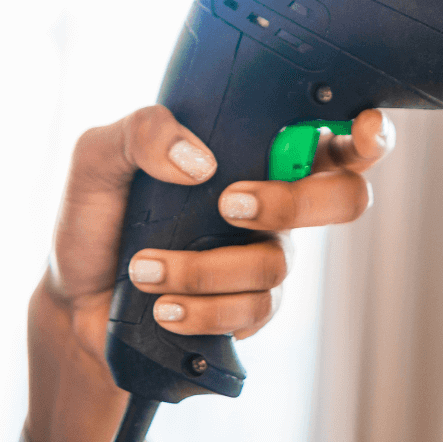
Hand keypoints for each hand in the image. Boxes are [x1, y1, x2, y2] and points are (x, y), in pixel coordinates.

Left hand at [24, 105, 393, 441]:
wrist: (75, 299)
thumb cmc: (96, 216)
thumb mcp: (99, 155)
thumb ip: (142, 131)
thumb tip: (199, 161)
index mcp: (250, 150)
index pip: (331, 134)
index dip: (368, 134)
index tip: (359, 132)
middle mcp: (273, 200)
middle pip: (344, 199)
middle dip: (294, 202)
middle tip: (229, 204)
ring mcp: (265, 256)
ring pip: (279, 263)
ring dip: (206, 268)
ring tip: (146, 269)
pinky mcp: (249, 308)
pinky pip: (254, 310)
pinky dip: (205, 308)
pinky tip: (165, 305)